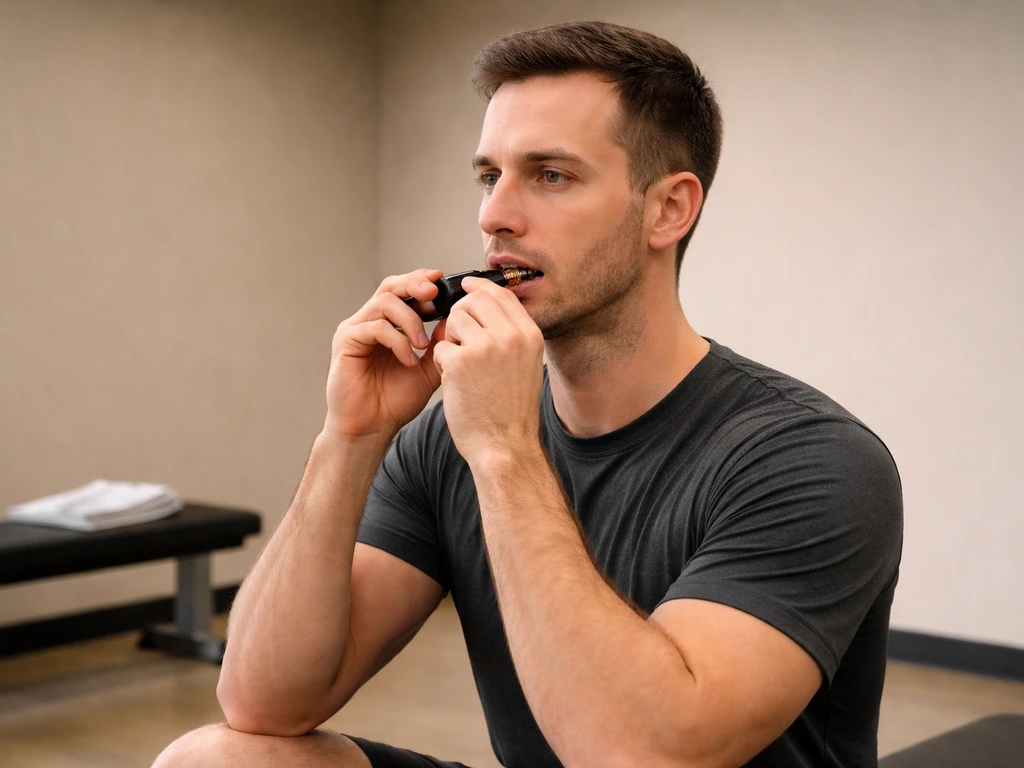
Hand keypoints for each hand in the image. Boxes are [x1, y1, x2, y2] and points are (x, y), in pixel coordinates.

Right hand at [324, 269, 445, 442]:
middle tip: (435, 292)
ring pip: (384, 302)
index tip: (444, 283)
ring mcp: (355, 330)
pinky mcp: (345, 342)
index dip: (423, 281)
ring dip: (410, 320)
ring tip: (423, 345)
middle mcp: (369, 322)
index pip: (404, 291)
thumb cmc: (395, 402)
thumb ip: (439, 345)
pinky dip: (397, 341)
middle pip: (391, 286)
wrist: (371, 429)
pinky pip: (374, 327)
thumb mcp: (428, 370)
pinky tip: (409, 360)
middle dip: (415, 284)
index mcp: (388, 324)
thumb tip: (456, 319)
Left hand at [431, 277, 544, 464]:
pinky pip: (440, 346)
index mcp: (529, 335)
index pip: (500, 295)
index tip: (466, 288)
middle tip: (460, 341)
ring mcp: (484, 348)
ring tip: (461, 367)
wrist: (505, 446)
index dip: (479, 288)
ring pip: (454, 321)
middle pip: (473, 301)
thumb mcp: (525, 366)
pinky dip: (442, 362)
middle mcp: (510, 336)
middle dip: (460, 316)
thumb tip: (488, 305)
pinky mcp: (459, 363)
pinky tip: (455, 382)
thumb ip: (511, 335)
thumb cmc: (511, 411)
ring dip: (450, 340)